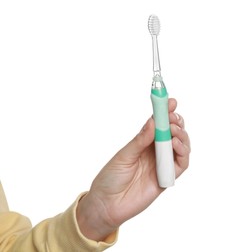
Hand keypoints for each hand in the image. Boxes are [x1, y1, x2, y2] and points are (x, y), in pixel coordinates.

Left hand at [76, 98, 189, 240]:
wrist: (107, 204)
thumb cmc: (111, 177)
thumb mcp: (124, 155)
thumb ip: (140, 140)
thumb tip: (153, 122)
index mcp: (143, 144)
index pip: (158, 125)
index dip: (165, 113)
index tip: (170, 101)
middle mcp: (154, 152)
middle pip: (172, 134)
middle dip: (175, 122)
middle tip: (172, 116)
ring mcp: (161, 165)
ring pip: (181, 147)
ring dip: (181, 136)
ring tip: (173, 130)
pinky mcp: (166, 178)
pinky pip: (180, 164)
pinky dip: (182, 154)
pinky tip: (176, 145)